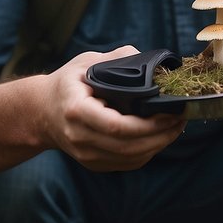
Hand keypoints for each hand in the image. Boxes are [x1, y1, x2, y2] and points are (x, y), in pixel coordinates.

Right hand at [43, 47, 185, 171]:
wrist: (41, 112)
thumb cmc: (68, 83)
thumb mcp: (87, 62)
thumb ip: (119, 59)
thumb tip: (152, 63)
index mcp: (76, 110)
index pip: (116, 125)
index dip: (148, 124)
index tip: (170, 112)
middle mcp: (79, 137)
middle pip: (128, 146)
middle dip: (160, 135)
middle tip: (181, 119)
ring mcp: (85, 155)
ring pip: (131, 158)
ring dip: (159, 144)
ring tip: (176, 127)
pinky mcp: (93, 164)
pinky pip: (127, 163)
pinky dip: (148, 152)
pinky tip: (160, 137)